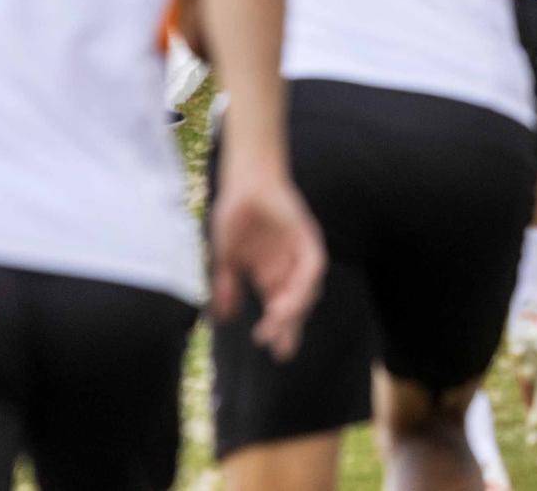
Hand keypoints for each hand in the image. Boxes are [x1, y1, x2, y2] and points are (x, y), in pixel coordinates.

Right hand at [209, 169, 325, 361]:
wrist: (244, 182)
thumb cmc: (234, 217)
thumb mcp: (225, 257)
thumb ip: (227, 286)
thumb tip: (223, 317)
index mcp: (269, 275)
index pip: (280, 309)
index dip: (280, 330)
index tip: (276, 352)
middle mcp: (288, 268)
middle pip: (296, 304)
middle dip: (290, 327)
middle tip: (281, 349)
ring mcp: (299, 253)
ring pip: (306, 289)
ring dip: (295, 308)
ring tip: (278, 323)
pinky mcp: (307, 238)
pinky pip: (313, 265)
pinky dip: (304, 284)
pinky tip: (290, 299)